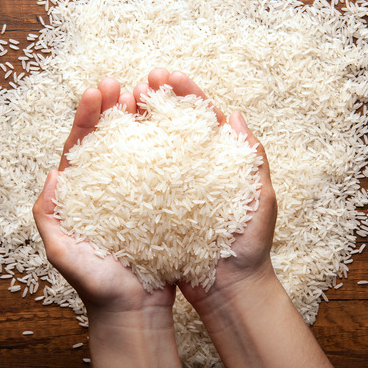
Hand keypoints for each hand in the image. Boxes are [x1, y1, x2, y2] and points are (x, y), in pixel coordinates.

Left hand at [33, 77, 181, 367]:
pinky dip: (165, 147)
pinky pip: (161, 170)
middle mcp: (104, 191)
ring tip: (147, 95)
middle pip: (107, 140)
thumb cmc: (95, 285)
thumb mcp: (61, 251)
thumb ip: (49, 216)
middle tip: (121, 83)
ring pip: (135, 150)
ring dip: (139, 121)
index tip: (95, 90)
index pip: (79, 147)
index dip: (86, 117)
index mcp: (79, 196)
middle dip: (112, 109)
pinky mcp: (157, 205)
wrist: (133, 312)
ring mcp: (132, 196)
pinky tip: (173, 128)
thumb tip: (51, 174)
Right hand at [134, 68, 277, 308]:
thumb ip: (253, 161)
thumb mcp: (260, 201)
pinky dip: (121, 158)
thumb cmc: (248, 247)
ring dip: (131, 121)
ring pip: (146, 146)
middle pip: (168, 125)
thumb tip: (235, 115)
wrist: (227, 291)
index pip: (200, 117)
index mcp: (218, 160)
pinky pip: (133, 177)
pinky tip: (107, 144)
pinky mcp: (151, 207)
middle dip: (152, 99)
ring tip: (115, 101)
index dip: (185, 93)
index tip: (167, 75)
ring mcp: (169, 187)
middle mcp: (190, 168)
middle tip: (136, 83)